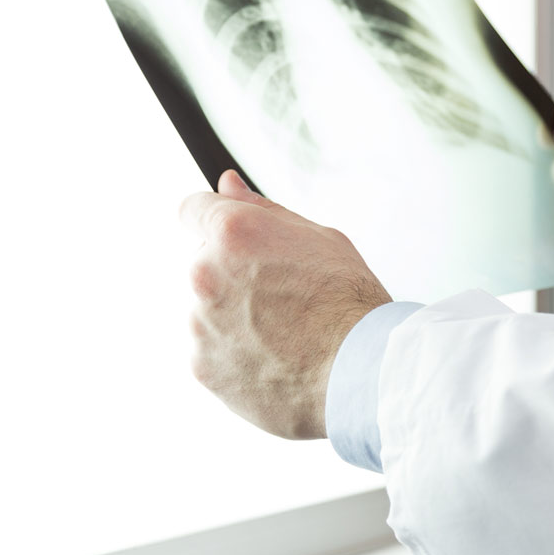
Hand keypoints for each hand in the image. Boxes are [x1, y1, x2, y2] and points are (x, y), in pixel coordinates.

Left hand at [180, 170, 390, 439]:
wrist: (360, 370)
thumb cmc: (349, 300)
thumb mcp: (320, 237)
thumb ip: (262, 209)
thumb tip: (226, 184)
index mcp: (233, 234)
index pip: (193, 209)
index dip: (215, 220)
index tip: (234, 238)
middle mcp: (205, 275)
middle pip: (206, 264)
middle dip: (235, 275)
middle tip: (286, 296)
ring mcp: (200, 325)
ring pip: (210, 312)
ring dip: (236, 317)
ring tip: (287, 335)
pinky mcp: (203, 367)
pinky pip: (214, 352)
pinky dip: (238, 355)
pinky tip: (278, 360)